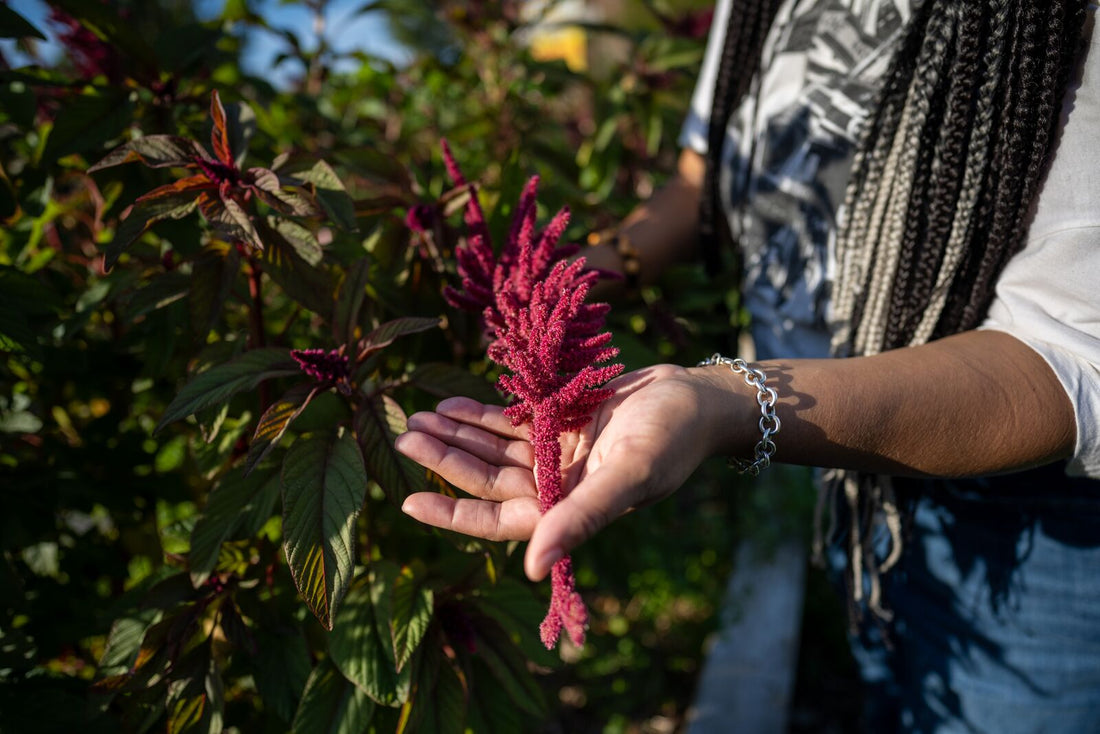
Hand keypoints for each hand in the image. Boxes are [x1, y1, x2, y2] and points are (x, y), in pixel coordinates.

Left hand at [395, 364, 732, 581]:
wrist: (698, 398)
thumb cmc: (670, 439)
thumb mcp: (627, 476)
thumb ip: (581, 519)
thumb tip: (534, 570)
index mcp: (565, 509)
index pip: (496, 520)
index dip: (451, 514)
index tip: (405, 500)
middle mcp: (554, 485)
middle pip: (486, 478)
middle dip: (445, 459)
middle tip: (403, 436)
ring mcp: (554, 452)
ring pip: (492, 448)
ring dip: (456, 434)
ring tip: (417, 417)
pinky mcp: (558, 422)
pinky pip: (509, 421)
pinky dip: (480, 414)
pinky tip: (449, 403)